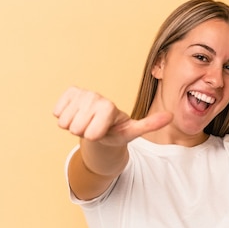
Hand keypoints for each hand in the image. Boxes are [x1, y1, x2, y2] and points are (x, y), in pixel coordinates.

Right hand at [53, 87, 171, 145]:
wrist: (102, 126)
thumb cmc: (117, 131)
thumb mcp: (132, 131)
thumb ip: (149, 124)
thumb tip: (171, 116)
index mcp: (109, 106)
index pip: (90, 131)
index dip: (93, 136)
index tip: (102, 133)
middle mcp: (95, 96)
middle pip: (76, 127)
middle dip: (83, 133)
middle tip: (94, 129)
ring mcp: (82, 93)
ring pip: (65, 121)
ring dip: (73, 126)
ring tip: (87, 123)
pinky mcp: (70, 92)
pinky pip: (57, 111)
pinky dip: (63, 118)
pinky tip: (76, 115)